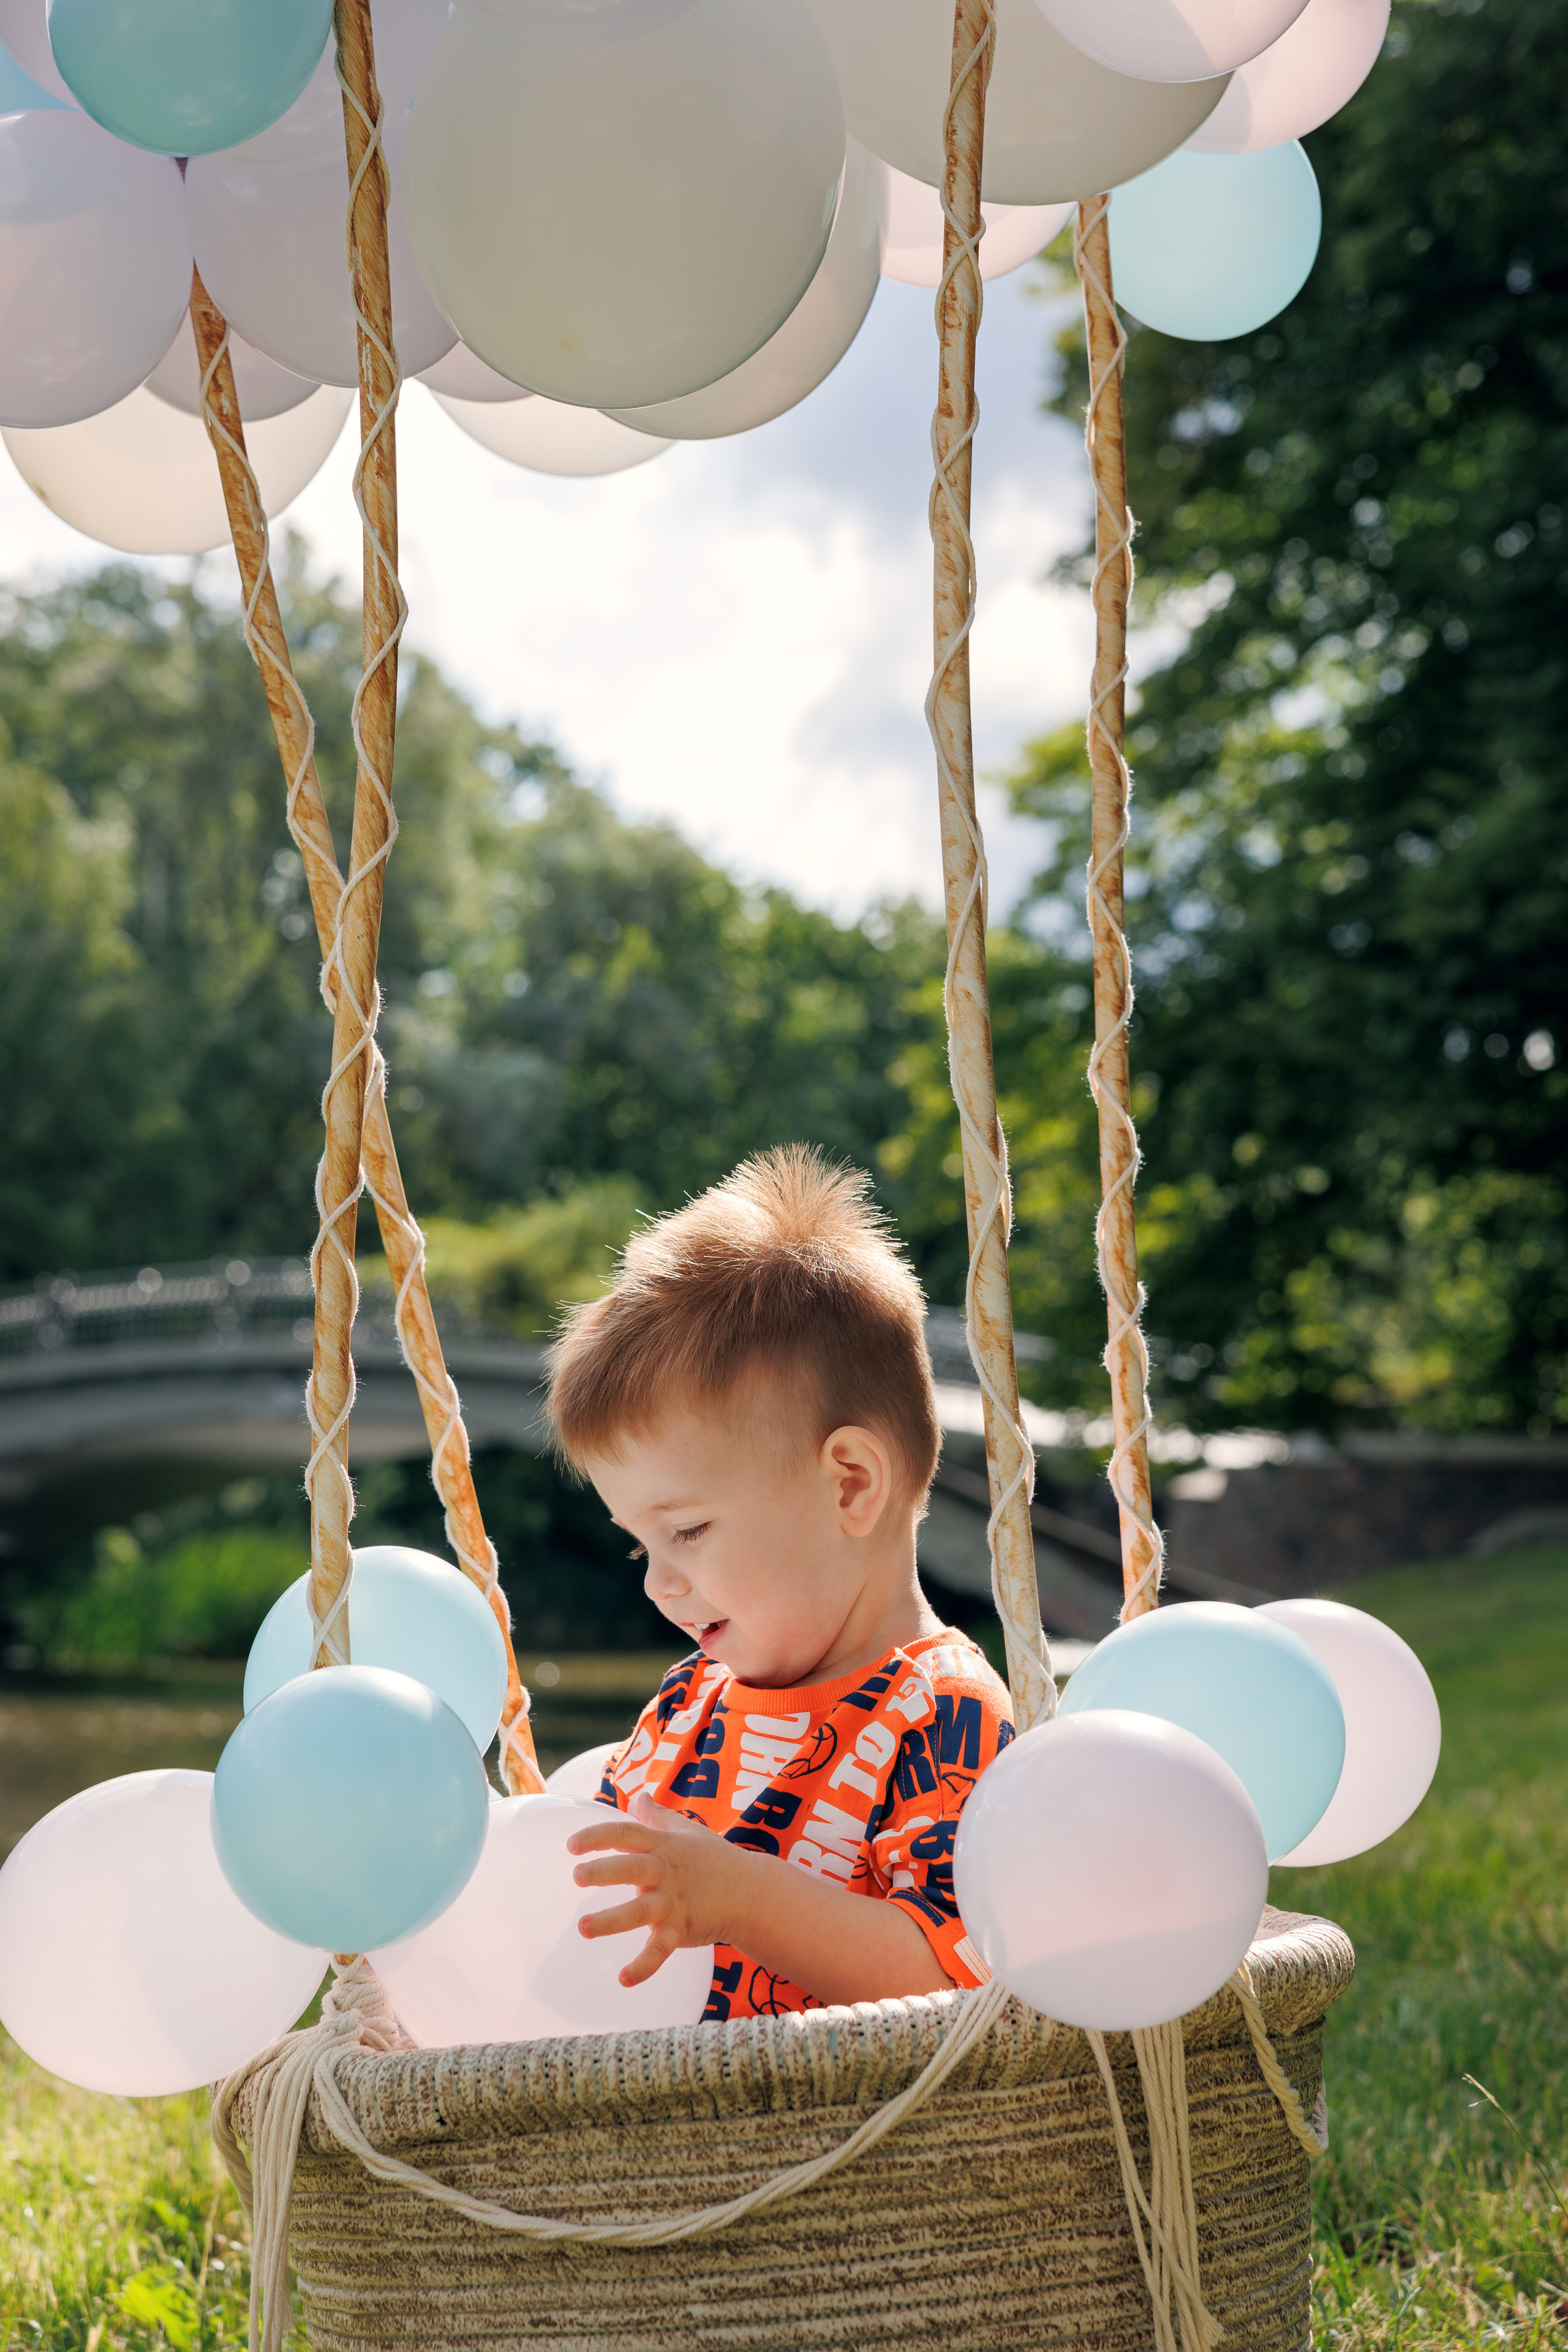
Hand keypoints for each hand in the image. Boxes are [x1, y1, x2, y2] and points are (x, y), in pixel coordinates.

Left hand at [567, 1792, 749, 1987]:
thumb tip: (638, 1796)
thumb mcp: (688, 1831)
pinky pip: (660, 1950)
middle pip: (631, 1868)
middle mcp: (665, 1872)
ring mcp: (673, 1903)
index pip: (626, 1833)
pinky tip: (623, 1979)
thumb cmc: (715, 1859)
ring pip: (640, 1912)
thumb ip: (658, 1817)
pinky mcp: (681, 1930)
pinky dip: (644, 1966)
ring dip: (611, 1920)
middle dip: (604, 1871)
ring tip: (584, 1928)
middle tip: (577, 1876)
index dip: (598, 1836)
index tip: (571, 1845)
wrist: (752, 1892)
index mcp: (663, 1846)